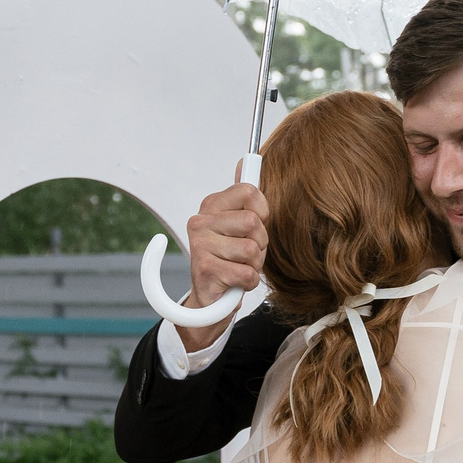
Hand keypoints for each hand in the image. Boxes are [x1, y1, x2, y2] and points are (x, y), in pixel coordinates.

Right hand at [179, 180, 267, 348]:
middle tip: (246, 254)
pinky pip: (247, 273)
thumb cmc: (229, 260)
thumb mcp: (240, 226)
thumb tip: (245, 160)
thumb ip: (244, 197)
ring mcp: (200, 245)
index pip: (249, 191)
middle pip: (254, 223)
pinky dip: (248, 282)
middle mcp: (201, 222)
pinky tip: (234, 282)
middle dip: (260, 244)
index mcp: (211, 206)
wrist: (210, 302)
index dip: (262, 212)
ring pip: (252, 250)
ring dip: (254, 265)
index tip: (255, 226)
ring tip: (239, 267)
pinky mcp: (205, 270)